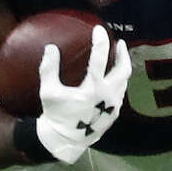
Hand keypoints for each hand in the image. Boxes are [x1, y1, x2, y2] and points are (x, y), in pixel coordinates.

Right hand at [35, 27, 131, 163]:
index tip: (99, 29)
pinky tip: (113, 78)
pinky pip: (120, 93)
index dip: (100, 42)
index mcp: (93, 89)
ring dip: (122, 67)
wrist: (66, 140)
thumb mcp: (48, 92)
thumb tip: (50, 47)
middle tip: (120, 43)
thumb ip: (49, 69)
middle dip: (123, 54)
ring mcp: (114, 105)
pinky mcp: (114, 113)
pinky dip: (118, 81)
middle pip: (123, 69)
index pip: (100, 59)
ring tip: (118, 58)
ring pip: (124, 81)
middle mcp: (108, 96)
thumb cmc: (56, 115)